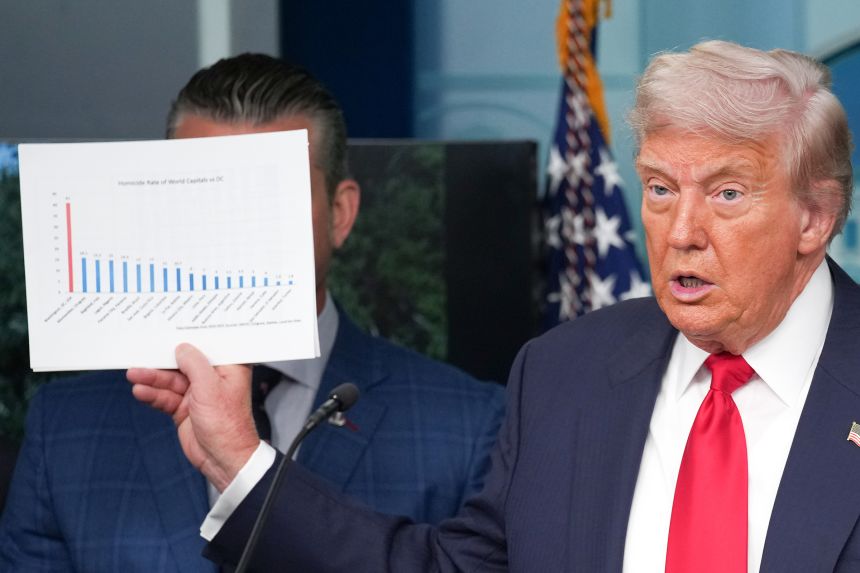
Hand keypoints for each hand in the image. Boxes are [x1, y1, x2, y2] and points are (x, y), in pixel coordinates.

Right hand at [127, 343, 258, 490]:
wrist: (223, 459)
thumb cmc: (228, 425)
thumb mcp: (210, 387)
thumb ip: (194, 364)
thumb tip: (182, 348)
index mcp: (229, 367)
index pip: (207, 346)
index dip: (189, 337)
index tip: (169, 327)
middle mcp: (213, 378)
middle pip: (183, 363)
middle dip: (162, 360)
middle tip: (142, 352)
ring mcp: (198, 393)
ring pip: (170, 381)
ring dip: (152, 378)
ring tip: (134, 374)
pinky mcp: (185, 408)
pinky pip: (165, 397)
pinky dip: (152, 394)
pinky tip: (140, 391)